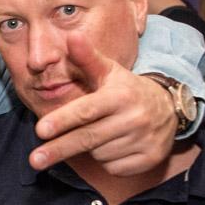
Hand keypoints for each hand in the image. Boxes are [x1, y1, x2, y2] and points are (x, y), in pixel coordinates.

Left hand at [30, 33, 176, 175]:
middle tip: (34, 160)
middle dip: (58, 150)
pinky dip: (108, 161)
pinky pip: (113, 168)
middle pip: (87, 138)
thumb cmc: (127, 90)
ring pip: (99, 154)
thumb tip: (71, 37)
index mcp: (120, 96)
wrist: (170, 109)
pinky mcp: (150, 159)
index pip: (86, 111)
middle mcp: (134, 118)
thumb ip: (87, 58)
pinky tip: (116, 146)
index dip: (63, 120)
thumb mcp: (109, 72)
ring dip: (91, 149)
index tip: (40, 130)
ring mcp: (143, 140)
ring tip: (103, 132)